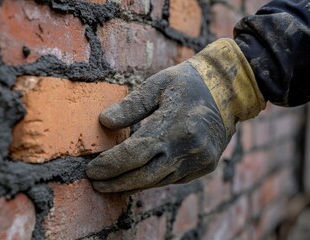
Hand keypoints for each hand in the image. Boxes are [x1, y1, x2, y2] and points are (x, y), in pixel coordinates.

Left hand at [86, 61, 225, 191]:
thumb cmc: (189, 82)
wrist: (230, 90)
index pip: (133, 153)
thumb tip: (104, 121)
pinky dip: (153, 180)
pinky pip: (173, 179)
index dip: (110, 165)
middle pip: (144, 175)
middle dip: (116, 183)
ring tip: (111, 185)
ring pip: (158, 181)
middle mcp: (187, 149)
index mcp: (173, 126)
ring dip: (132, 185)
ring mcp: (199, 161)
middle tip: (96, 184)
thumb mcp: (159, 83)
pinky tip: (138, 178)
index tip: (91, 170)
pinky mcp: (206, 166)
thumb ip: (131, 105)